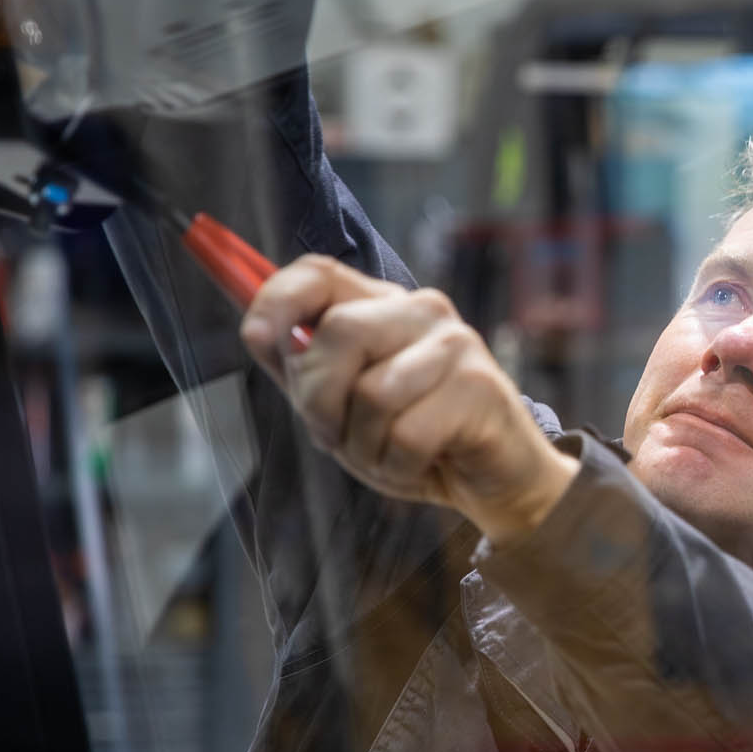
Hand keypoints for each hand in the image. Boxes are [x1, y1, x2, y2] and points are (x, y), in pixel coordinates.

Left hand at [241, 256, 578, 540]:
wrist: (495, 479)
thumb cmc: (417, 439)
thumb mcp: (346, 406)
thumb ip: (305, 369)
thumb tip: (258, 331)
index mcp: (382, 306)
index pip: (319, 272)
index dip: (278, 298)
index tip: (257, 337)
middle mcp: (421, 311)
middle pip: (339, 332)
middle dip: (320, 399)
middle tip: (338, 435)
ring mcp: (455, 344)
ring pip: (372, 392)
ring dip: (364, 446)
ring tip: (387, 454)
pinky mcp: (479, 386)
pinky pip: (407, 435)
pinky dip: (399, 466)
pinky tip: (420, 465)